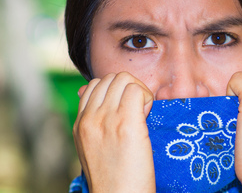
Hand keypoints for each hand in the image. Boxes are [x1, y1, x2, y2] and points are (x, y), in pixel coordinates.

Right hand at [73, 72, 155, 192]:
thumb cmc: (114, 178)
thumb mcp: (93, 148)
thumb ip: (93, 122)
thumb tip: (86, 93)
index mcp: (80, 124)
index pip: (93, 85)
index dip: (114, 91)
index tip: (125, 109)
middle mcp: (90, 118)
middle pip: (111, 78)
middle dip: (128, 87)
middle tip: (137, 110)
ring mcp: (106, 119)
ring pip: (124, 79)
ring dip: (139, 91)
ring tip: (142, 114)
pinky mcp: (126, 123)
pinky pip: (137, 91)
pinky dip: (147, 98)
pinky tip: (146, 117)